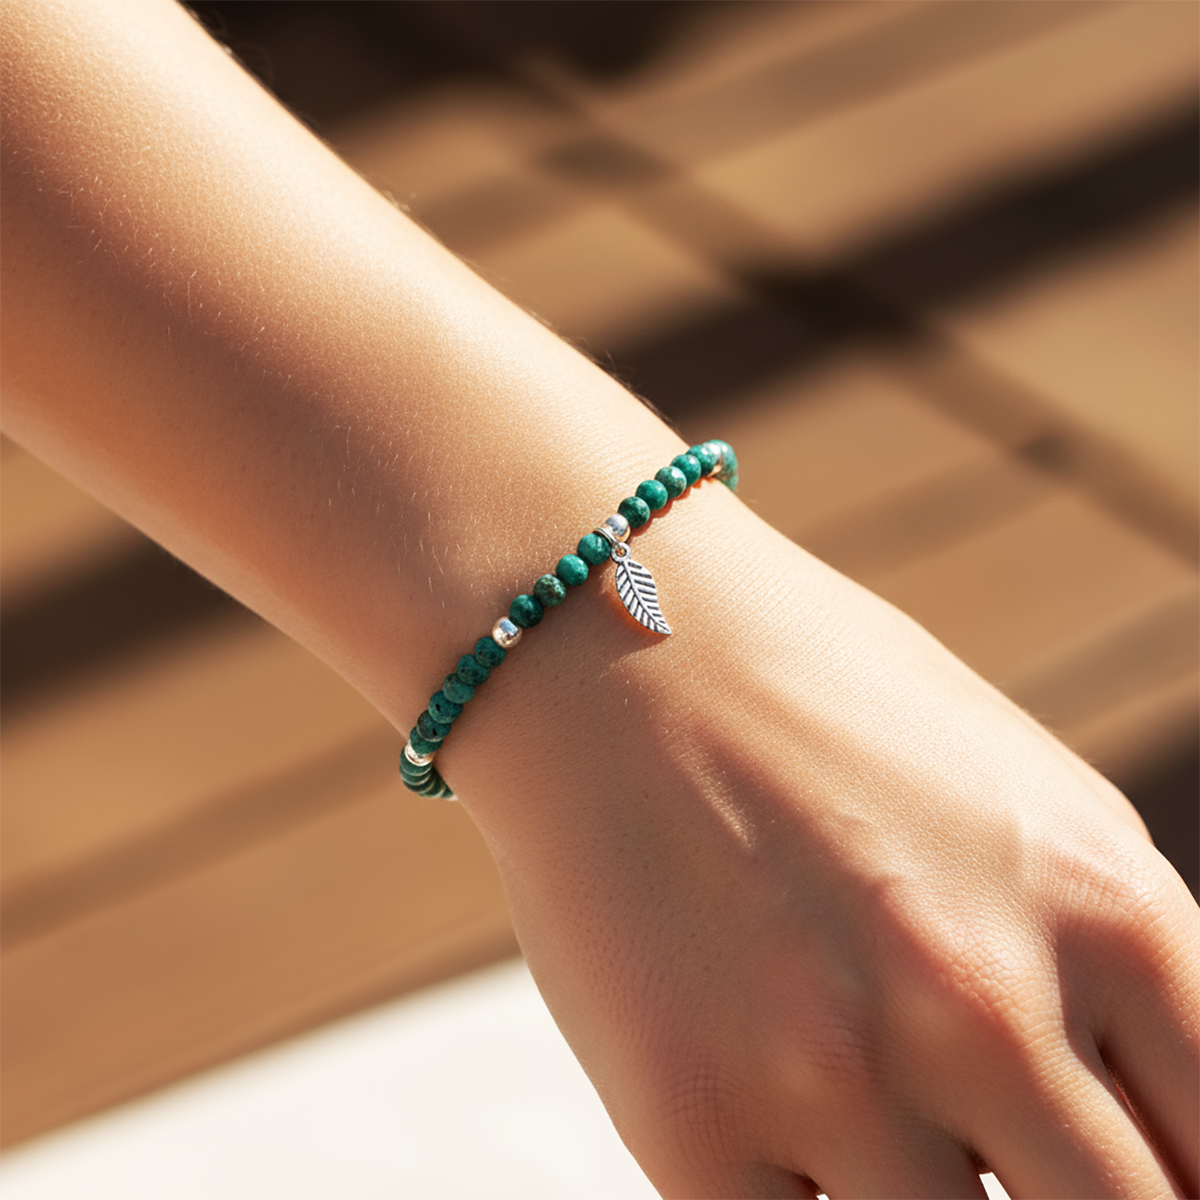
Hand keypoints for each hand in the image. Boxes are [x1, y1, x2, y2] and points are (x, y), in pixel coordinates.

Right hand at [451, 484, 1199, 1198]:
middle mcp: (981, 1000)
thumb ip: (1108, 974)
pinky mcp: (687, 1121)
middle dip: (1066, 1199)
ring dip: (928, 1198)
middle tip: (1010, 1160)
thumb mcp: (1021, 805)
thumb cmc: (818, 703)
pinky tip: (782, 1121)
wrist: (615, 643)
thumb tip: (1138, 1119)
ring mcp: (830, 1071)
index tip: (1130, 1173)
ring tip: (872, 1097)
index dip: (1187, 1184)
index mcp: (1103, 906)